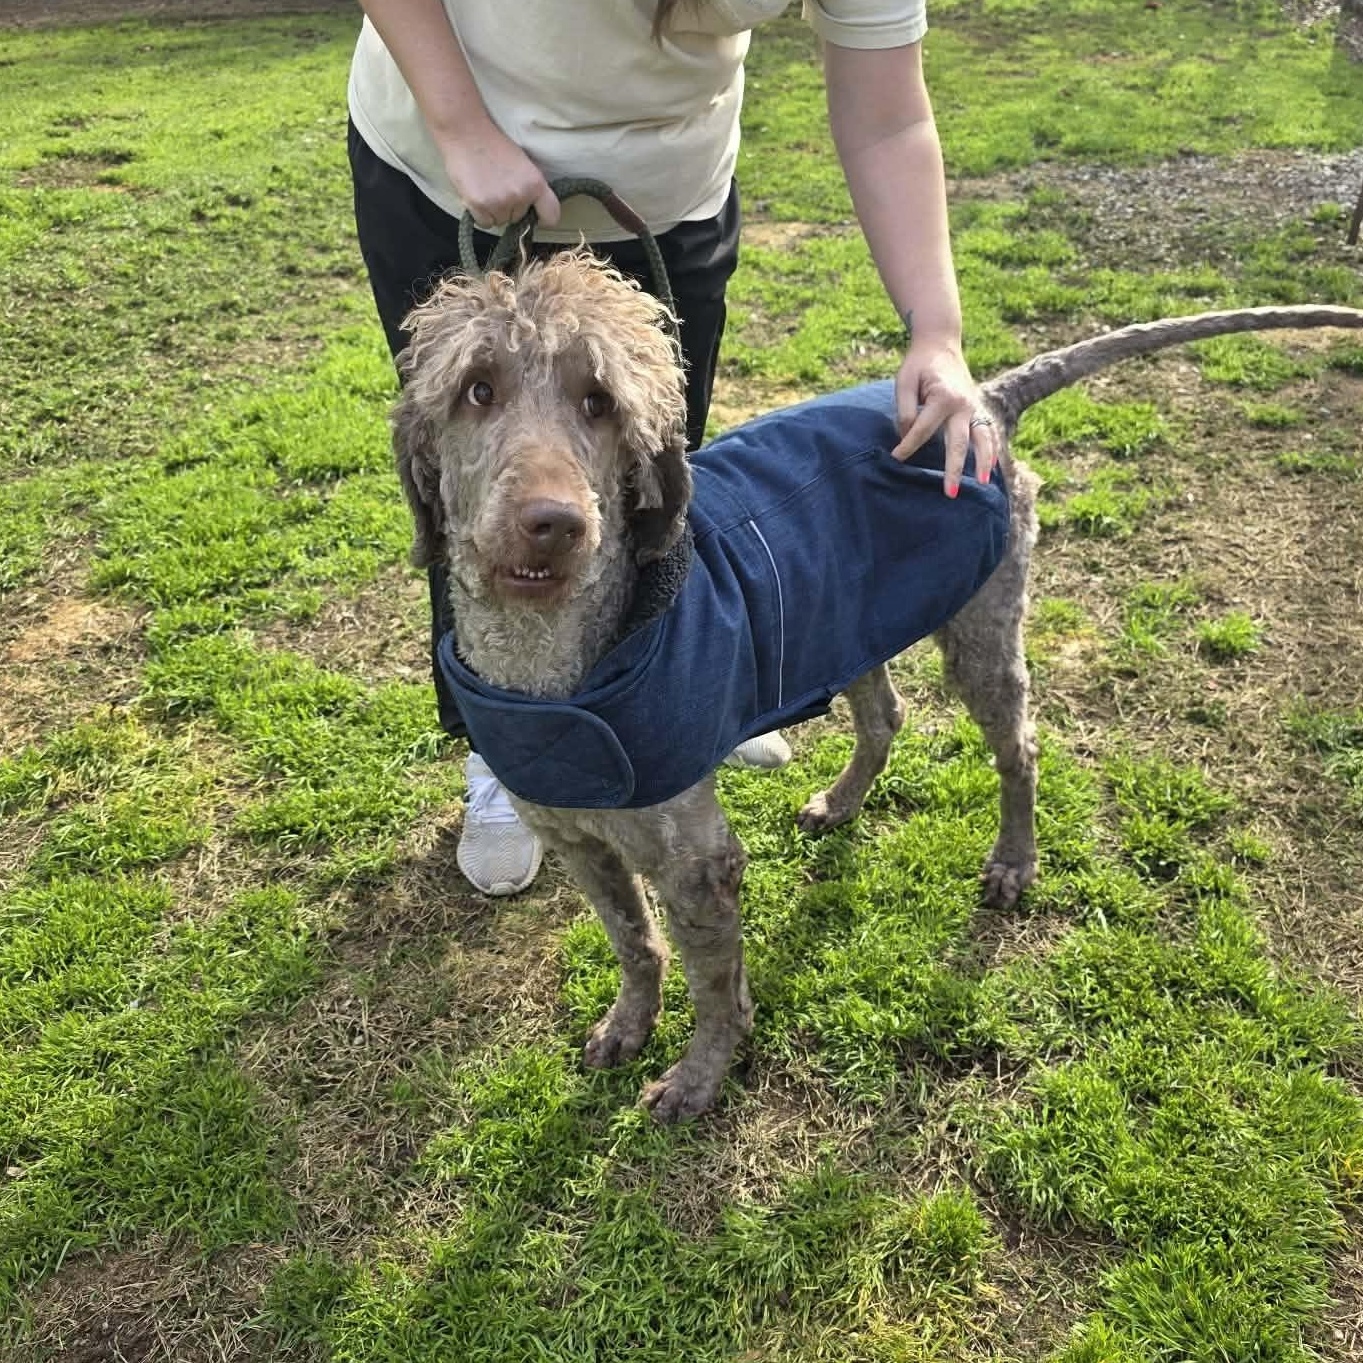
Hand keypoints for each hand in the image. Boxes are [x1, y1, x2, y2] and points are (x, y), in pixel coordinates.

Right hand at [437, 120, 560, 228]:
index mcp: (536, 183)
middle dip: (510, 208)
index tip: (534, 215)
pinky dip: (480, 214)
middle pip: (519, 218)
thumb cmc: (493, 144)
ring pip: (501, 221)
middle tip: (498, 186)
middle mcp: (520, 195)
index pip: (551, 216)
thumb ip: (530, 187)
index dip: (542, 218)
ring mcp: (500, 202)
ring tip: (486, 188)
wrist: (466, 132)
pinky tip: (477, 194)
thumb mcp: (523, 164)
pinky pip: (485, 223)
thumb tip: (531, 208)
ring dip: (494, 211)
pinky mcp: (480, 206)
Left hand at [891, 343, 999, 497]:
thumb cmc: (918, 364)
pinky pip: (986, 432)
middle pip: (958, 443)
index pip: (922, 430)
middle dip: (953, 469)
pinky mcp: (976, 409)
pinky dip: (990, 450)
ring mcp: (973, 407)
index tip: (894, 458)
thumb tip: (908, 438)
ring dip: (982, 462)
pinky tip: (989, 469)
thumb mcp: (904, 382)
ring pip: (982, 439)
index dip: (907, 446)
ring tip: (981, 484)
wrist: (940, 343)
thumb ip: (905, 410)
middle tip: (950, 494)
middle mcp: (963, 404)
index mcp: (943, 396)